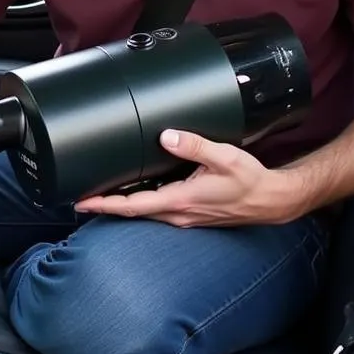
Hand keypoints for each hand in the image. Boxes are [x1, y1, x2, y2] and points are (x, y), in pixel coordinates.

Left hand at [73, 129, 299, 227]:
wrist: (272, 201)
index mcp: (180, 200)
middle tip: (81, 199)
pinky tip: (133, 194)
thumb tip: (168, 136)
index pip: (133, 206)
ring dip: (121, 206)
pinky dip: (140, 204)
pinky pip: (157, 211)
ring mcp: (183, 218)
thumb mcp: (225, 157)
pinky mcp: (189, 215)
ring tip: (100, 195)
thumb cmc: (251, 181)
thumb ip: (195, 146)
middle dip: (106, 206)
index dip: (105, 204)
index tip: (82, 203)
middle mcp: (178, 214)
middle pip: (132, 212)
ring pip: (144, 213)